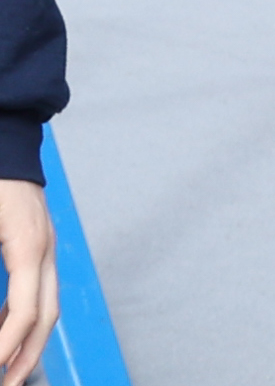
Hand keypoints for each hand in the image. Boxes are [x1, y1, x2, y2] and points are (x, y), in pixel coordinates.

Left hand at [0, 176, 55, 385]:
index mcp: (28, 246)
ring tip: (9, 371)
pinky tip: (6, 334)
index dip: (7, 348)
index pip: (26, 312)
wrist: (3, 136)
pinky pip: (38, 289)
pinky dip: (25, 318)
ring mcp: (45, 244)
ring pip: (47, 304)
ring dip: (29, 342)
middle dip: (27, 356)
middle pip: (46, 315)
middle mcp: (45, 248)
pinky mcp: (37, 242)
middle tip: (7, 385)